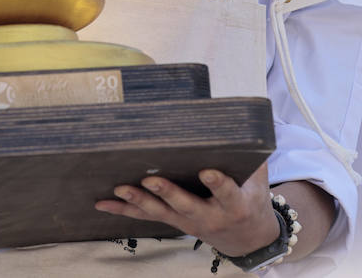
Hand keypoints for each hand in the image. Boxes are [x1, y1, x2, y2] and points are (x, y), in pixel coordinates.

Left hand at [95, 164, 278, 256]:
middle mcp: (209, 216)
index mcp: (234, 204)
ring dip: (140, 202)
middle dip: (167, 194)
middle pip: (186, 206)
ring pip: (162, 213)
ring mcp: (189, 223)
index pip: (226, 192)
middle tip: (150, 180)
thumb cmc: (251, 199)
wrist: (247, 239)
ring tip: (121, 189)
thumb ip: (251, 154)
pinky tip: (103, 204)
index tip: (208, 171)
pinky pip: (147, 218)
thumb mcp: (258, 180)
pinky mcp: (174, 223)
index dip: (218, 183)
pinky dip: (124, 211)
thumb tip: (245, 121)